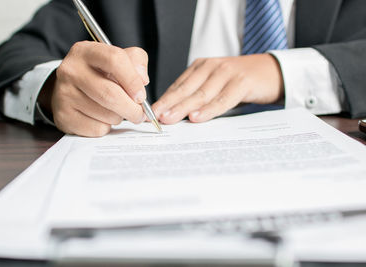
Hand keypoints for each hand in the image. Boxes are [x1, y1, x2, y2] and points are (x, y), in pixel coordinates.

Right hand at [38, 41, 149, 136]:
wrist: (67, 90)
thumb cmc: (99, 74)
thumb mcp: (117, 59)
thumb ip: (136, 61)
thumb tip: (142, 79)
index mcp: (86, 51)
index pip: (115, 60)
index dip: (133, 80)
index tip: (141, 95)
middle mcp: (71, 70)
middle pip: (111, 94)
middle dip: (132, 108)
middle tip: (140, 114)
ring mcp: (64, 94)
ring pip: (106, 114)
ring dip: (120, 118)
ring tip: (118, 112)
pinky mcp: (64, 116)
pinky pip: (97, 128)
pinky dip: (107, 127)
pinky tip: (102, 118)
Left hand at [152, 54, 283, 123]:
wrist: (271, 72)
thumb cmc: (238, 82)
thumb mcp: (215, 85)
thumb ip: (198, 96)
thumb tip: (175, 116)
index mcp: (201, 67)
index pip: (178, 85)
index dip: (164, 100)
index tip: (151, 113)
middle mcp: (211, 66)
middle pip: (186, 89)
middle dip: (169, 104)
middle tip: (155, 118)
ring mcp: (227, 72)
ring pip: (201, 94)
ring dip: (183, 108)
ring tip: (169, 119)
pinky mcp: (242, 81)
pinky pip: (223, 99)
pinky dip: (209, 109)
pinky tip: (197, 117)